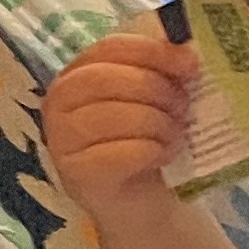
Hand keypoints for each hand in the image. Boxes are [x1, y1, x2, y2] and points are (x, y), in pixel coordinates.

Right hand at [41, 27, 197, 216]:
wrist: (139, 200)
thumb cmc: (144, 141)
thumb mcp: (153, 99)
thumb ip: (161, 71)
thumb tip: (188, 51)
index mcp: (76, 74)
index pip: (109, 48)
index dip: (153, 52)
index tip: (190, 64)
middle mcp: (58, 103)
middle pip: (108, 78)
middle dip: (156, 90)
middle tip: (184, 107)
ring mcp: (61, 139)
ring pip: (115, 116)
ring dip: (159, 124)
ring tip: (176, 135)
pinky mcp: (76, 173)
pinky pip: (121, 153)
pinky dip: (152, 151)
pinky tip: (162, 156)